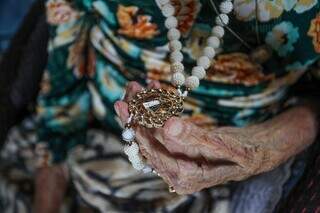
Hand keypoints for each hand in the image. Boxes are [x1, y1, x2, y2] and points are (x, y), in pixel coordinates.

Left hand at [114, 81, 317, 194]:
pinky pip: (161, 130)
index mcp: (183, 176)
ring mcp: (175, 160)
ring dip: (144, 110)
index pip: (151, 150)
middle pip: (146, 141)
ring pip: (151, 134)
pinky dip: (157, 111)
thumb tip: (168, 126)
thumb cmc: (244, 152)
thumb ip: (196, 137)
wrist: (256, 151)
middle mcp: (174, 171)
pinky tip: (155, 93)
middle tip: (131, 88)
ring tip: (138, 87)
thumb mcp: (224, 145)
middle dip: (137, 113)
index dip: (137, 126)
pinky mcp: (178, 149)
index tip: (125, 103)